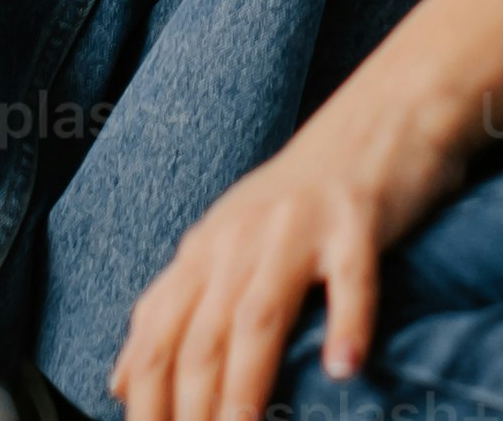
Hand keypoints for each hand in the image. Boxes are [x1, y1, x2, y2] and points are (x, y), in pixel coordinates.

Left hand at [115, 86, 468, 420]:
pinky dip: (347, 323)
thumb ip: (174, 311)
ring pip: (259, 315)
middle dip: (189, 410)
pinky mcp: (357, 219)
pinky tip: (345, 368)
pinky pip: (351, 277)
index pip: (156, 336)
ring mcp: (298, 226)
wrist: (382, 112)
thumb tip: (120, 383)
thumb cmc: (304, 195)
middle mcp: (240, 237)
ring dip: (246, 384)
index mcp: (204, 249)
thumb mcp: (226, 246)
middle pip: (200, 336)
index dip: (145, 401)